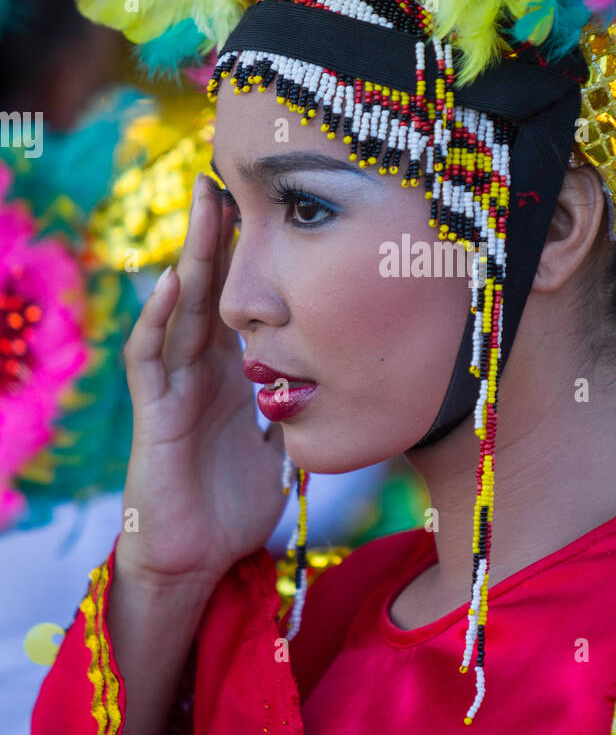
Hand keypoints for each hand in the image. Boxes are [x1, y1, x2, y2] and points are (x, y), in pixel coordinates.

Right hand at [119, 173, 285, 588]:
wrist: (199, 557)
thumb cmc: (236, 502)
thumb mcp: (286, 444)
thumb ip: (304, 408)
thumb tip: (347, 385)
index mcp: (232, 370)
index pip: (241, 298)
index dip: (249, 254)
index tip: (272, 205)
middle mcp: (200, 368)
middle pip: (210, 286)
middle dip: (215, 233)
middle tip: (226, 177)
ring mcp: (173, 385)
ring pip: (179, 307)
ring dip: (189, 255)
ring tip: (203, 205)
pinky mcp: (152, 411)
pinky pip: (148, 356)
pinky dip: (156, 319)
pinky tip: (170, 283)